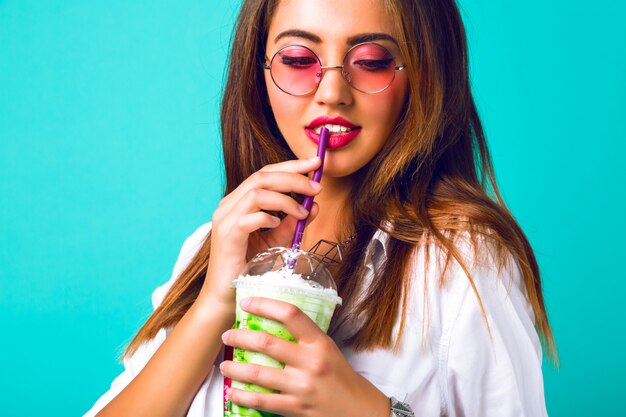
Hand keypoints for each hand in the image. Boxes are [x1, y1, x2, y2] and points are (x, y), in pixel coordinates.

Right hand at [200, 157, 322, 307]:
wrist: (227, 296)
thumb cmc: (250, 268)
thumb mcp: (278, 240)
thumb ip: (294, 222)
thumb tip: (315, 205)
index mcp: (239, 202)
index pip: (265, 174)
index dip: (291, 166)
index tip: (315, 163)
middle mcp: (229, 205)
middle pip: (262, 177)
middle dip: (293, 177)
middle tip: (316, 186)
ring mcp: (225, 219)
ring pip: (257, 193)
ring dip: (285, 199)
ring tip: (302, 212)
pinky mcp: (227, 235)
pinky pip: (250, 217)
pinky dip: (269, 217)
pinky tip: (278, 225)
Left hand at [219, 297, 389, 416]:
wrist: (358, 410)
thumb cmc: (340, 377)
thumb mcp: (328, 350)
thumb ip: (305, 338)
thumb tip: (274, 323)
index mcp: (319, 343)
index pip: (290, 314)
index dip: (265, 305)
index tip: (247, 302)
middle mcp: (310, 362)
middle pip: (267, 343)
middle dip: (240, 337)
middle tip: (227, 335)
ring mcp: (302, 386)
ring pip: (259, 374)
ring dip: (235, 369)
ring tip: (224, 365)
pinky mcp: (295, 408)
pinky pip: (262, 401)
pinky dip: (243, 397)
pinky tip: (233, 392)